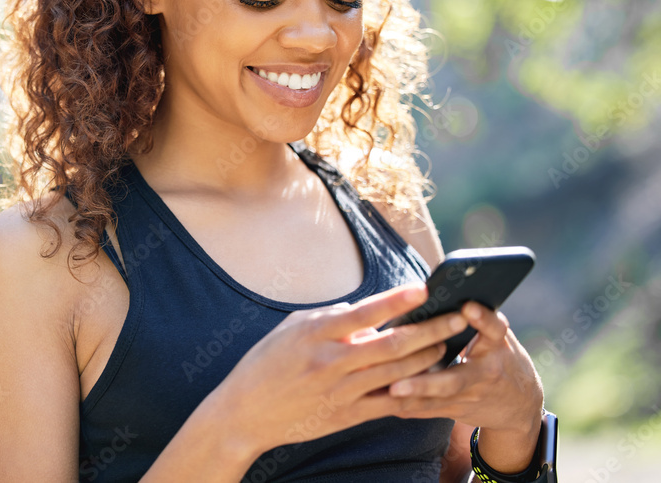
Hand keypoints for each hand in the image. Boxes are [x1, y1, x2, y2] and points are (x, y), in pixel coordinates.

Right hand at [208, 283, 470, 460]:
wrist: (245, 413)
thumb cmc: (265, 364)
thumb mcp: (289, 330)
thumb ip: (328, 317)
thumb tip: (363, 311)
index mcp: (315, 334)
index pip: (365, 312)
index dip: (397, 300)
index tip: (424, 288)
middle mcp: (331, 361)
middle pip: (393, 344)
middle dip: (432, 329)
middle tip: (459, 316)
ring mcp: (341, 391)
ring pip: (399, 372)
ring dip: (430, 358)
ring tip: (451, 344)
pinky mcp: (346, 416)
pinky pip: (389, 402)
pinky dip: (413, 390)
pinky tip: (432, 381)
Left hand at [387, 301, 544, 472]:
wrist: (520, 403)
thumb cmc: (499, 355)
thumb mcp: (497, 335)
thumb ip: (476, 318)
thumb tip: (439, 291)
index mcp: (497, 346)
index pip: (494, 329)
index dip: (483, 318)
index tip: (468, 307)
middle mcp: (485, 373)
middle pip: (455, 379)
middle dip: (427, 382)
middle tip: (398, 381)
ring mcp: (471, 396)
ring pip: (438, 399)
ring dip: (412, 396)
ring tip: (388, 391)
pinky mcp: (458, 410)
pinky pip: (430, 410)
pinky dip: (408, 406)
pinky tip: (384, 401)